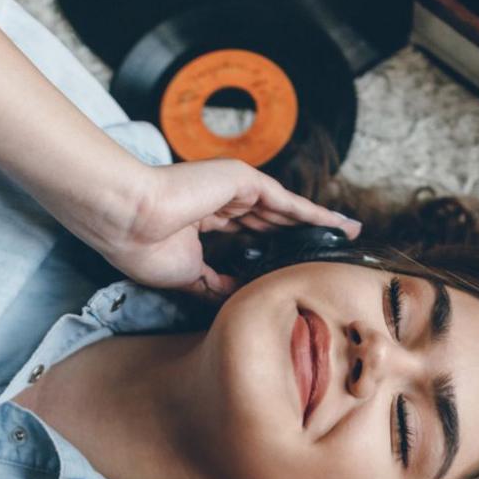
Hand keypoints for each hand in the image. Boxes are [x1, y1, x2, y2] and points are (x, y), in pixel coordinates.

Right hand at [78, 158, 361, 302]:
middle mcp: (220, 201)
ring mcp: (232, 188)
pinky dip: (314, 213)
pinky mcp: (244, 181)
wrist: (130, 220)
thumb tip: (241, 298)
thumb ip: (215, 284)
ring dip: (317, 222)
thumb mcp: (187, 276)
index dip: (269, 246)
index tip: (288, 263)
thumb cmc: (144, 248)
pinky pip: (287, 202)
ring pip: (285, 210)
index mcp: (202, 220)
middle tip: (330, 247)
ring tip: (348, 234)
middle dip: (300, 233)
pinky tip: (339, 225)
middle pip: (272, 220)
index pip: (244, 233)